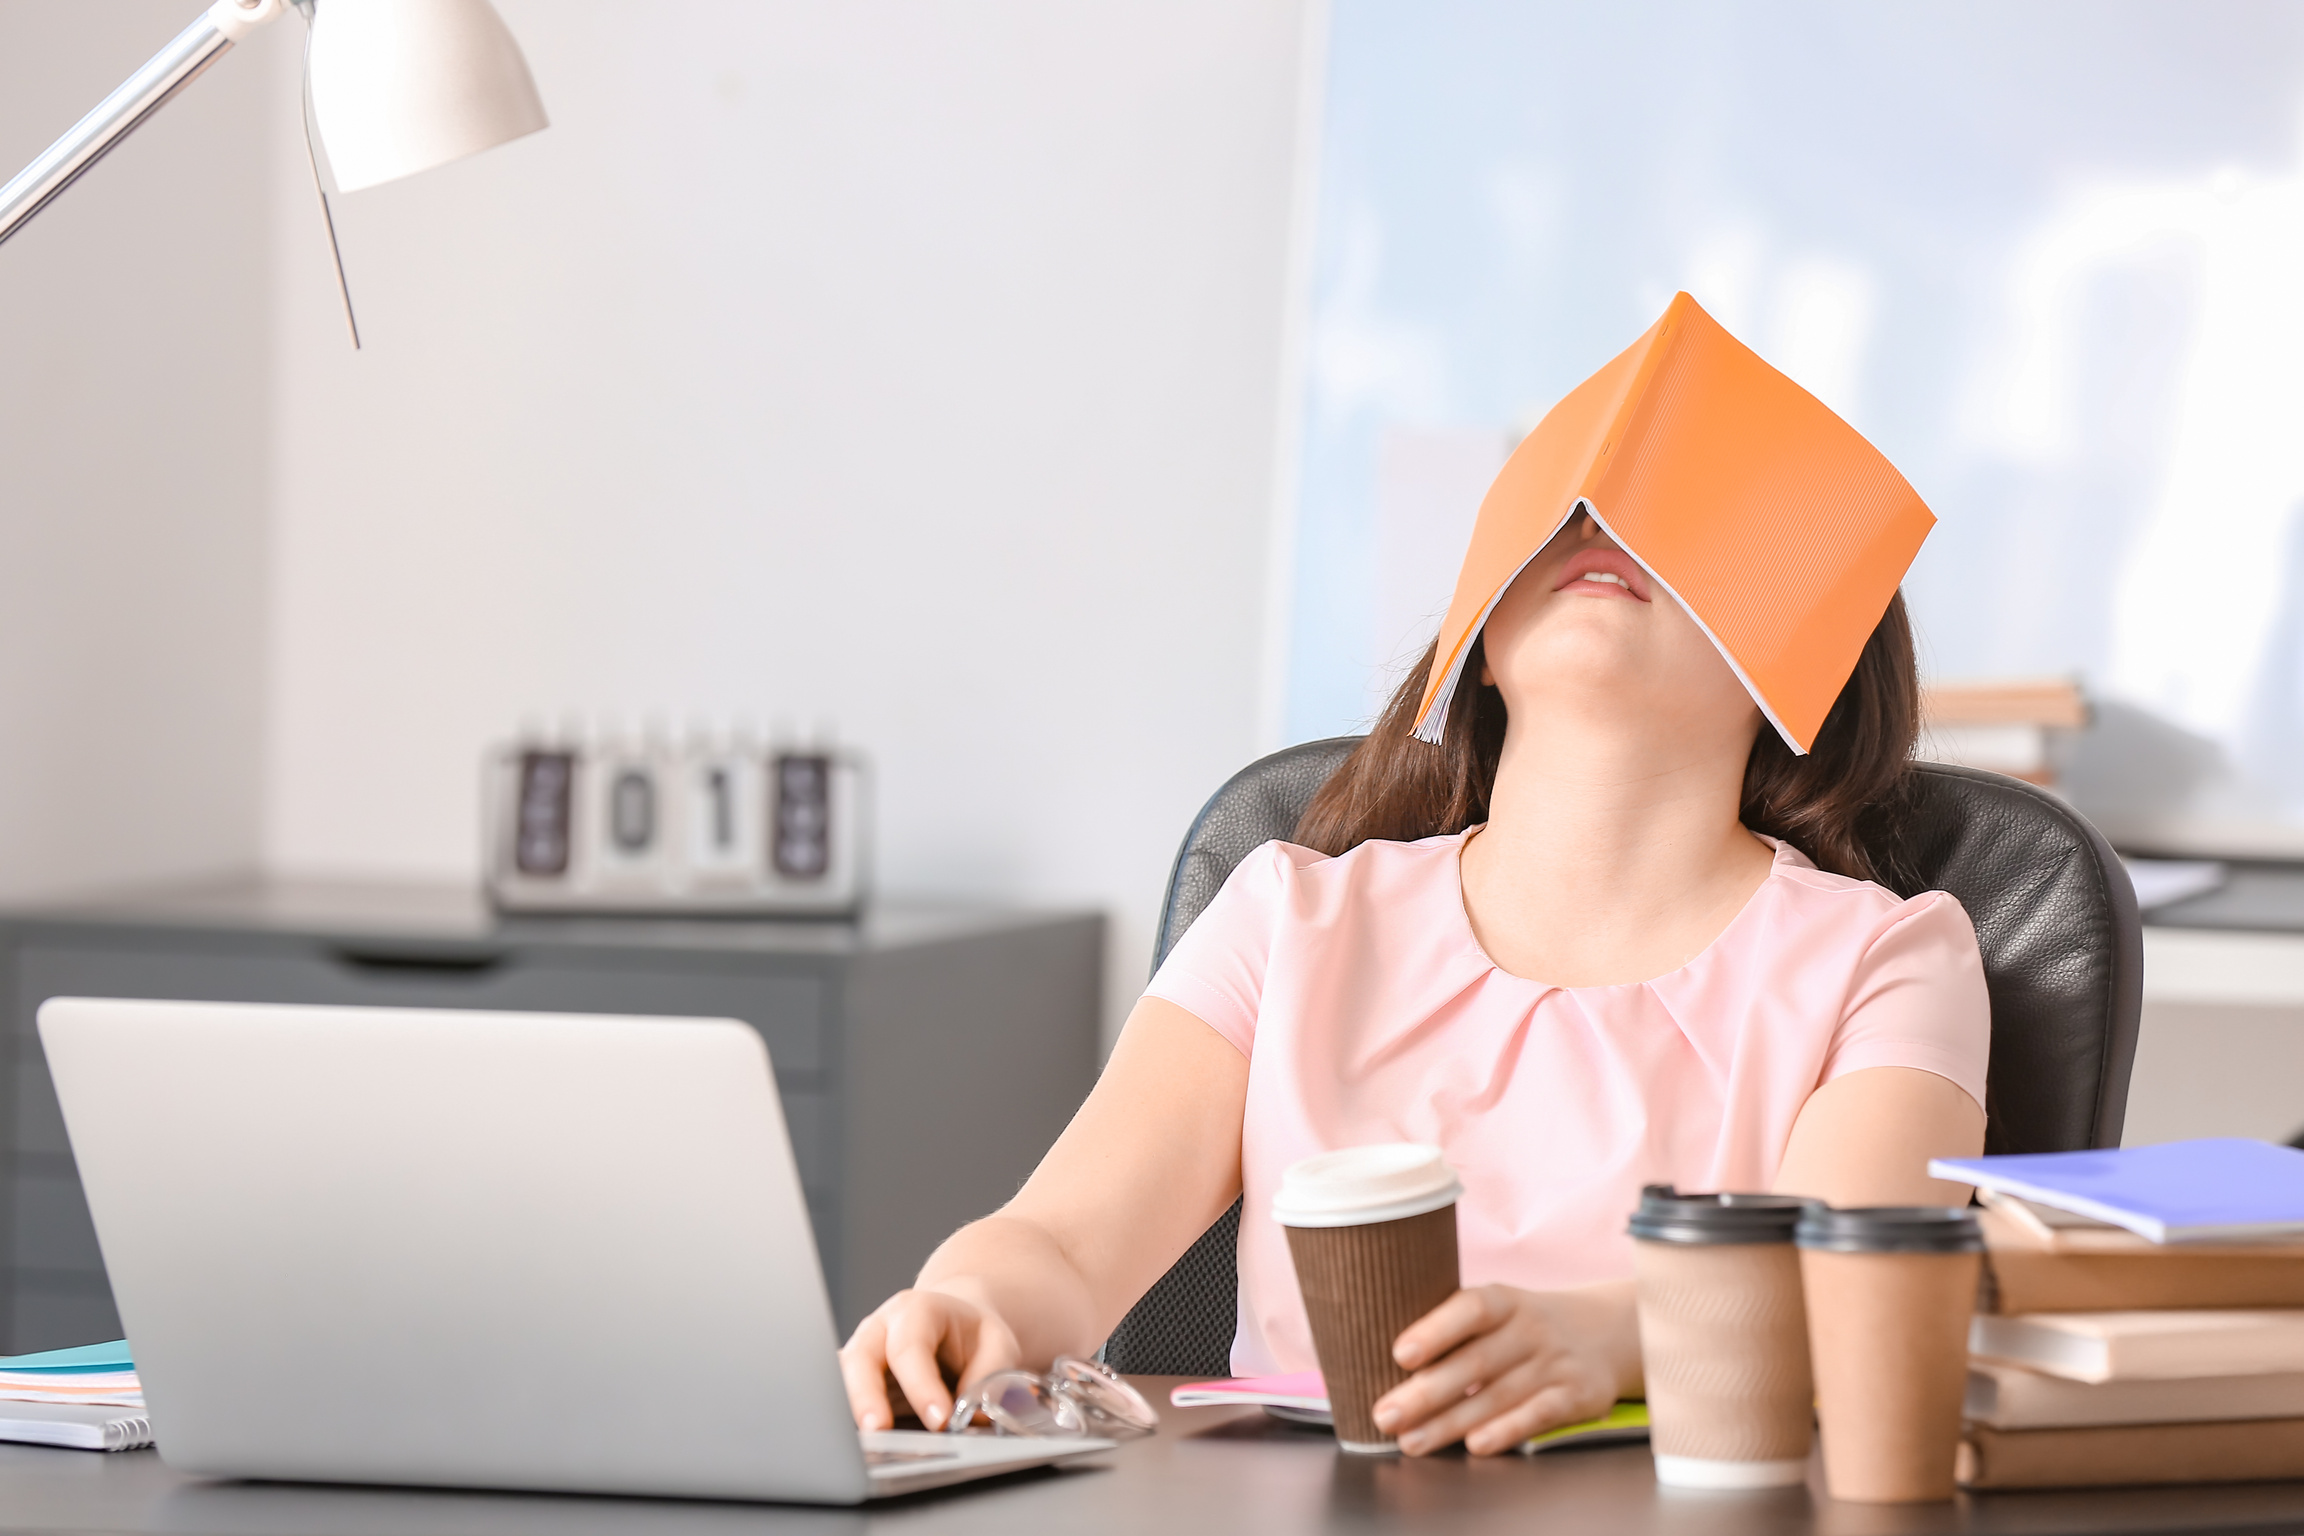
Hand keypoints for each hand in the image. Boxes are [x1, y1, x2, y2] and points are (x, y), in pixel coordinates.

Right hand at [839, 1288, 1022, 1430]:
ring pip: (842, 1378)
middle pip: (861, 1358)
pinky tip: (853, 1442)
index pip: (910, 1347)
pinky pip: (839, 1396)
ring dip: (851, 1409)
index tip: (939, 1420)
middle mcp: (880, 1328)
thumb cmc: (974, 1336)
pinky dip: (844, 1417)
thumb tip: (972, 1420)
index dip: (922, 1385)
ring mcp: (861, 1352)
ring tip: (866, 1443)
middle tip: (880, 1430)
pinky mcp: (854, 1380)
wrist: (957, 1326)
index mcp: (917, 1310)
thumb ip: (988, 1380)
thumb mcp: (997, 1345)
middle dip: (867, 1395)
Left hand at [1369, 1283, 1633, 1455]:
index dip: (1435, 1330)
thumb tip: (1391, 1361)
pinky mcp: (1576, 1396)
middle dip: (1427, 1393)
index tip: (1400, 1355)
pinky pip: (1538, 1415)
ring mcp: (1555, 1363)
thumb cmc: (1525, 1326)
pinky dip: (1506, 1431)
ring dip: (1451, 1423)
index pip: (1470, 1308)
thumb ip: (1455, 1329)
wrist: (1607, 1332)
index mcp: (1504, 1300)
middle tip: (1386, 1415)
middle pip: (1475, 1362)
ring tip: (1412, 1441)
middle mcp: (1531, 1329)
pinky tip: (1475, 1445)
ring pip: (1498, 1396)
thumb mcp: (1499, 1311)